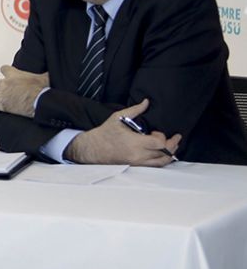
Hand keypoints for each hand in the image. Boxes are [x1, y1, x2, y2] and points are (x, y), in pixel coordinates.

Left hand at [0, 65, 48, 116]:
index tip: (9, 75)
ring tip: (8, 99)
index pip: (3, 69)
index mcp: (12, 74)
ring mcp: (2, 95)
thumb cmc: (40, 90)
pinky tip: (1, 108)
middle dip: (4, 86)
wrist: (39, 103)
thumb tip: (50, 71)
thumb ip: (44, 73)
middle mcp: (5, 83)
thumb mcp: (44, 77)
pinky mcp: (2, 106)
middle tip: (11, 90)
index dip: (6, 72)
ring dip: (0, 96)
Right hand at [65, 99, 180, 165]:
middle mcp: (138, 155)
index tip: (155, 130)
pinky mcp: (137, 166)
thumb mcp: (118, 117)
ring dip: (171, 153)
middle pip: (164, 153)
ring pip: (162, 162)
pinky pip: (155, 166)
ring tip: (174, 146)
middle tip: (176, 137)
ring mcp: (138, 163)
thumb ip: (135, 110)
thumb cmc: (105, 132)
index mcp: (134, 142)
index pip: (159, 143)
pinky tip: (165, 154)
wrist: (93, 148)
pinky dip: (163, 160)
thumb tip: (146, 101)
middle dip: (172, 144)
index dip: (162, 136)